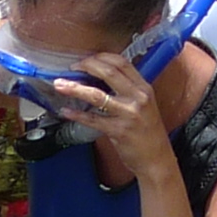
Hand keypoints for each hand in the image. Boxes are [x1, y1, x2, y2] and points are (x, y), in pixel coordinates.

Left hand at [44, 47, 178, 184]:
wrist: (156, 159)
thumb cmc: (148, 132)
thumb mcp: (144, 105)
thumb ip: (127, 91)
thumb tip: (99, 79)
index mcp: (144, 88)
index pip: (122, 63)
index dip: (101, 57)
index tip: (86, 59)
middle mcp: (138, 98)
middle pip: (109, 72)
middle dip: (87, 66)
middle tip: (72, 68)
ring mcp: (128, 114)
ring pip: (97, 95)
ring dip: (75, 88)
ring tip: (60, 85)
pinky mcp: (119, 131)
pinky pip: (93, 120)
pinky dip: (77, 114)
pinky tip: (65, 111)